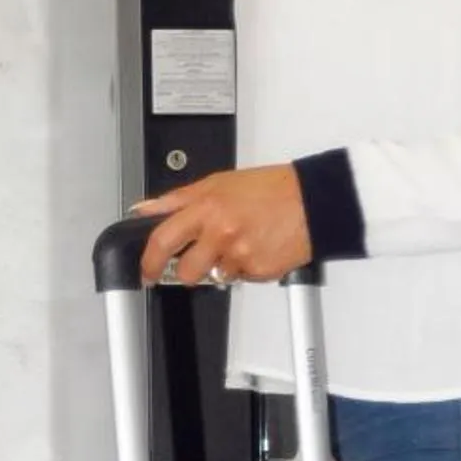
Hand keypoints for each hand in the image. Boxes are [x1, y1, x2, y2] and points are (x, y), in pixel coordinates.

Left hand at [133, 165, 311, 286]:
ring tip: (239, 243)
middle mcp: (221, 233)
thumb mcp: (218, 183)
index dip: (148, 261)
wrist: (314, 202)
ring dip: (221, 266)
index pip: (162, 239)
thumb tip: (146, 209)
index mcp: (207, 208)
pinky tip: (257, 247)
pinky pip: (241, 278)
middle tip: (200, 258)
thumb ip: (178, 199)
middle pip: (186, 271)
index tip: (146, 271)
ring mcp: (240, 255)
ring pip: (215, 276)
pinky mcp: (259, 271)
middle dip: (188, 270)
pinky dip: (245, 268)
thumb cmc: (271, 188)